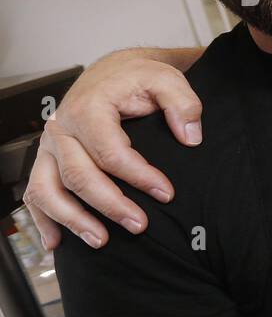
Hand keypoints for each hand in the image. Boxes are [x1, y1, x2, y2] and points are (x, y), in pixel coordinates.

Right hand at [22, 54, 202, 248]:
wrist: (111, 74)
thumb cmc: (138, 79)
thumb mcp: (166, 79)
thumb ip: (182, 103)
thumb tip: (191, 137)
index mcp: (89, 109)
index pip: (111, 151)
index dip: (139, 176)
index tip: (166, 194)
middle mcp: (61, 129)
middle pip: (78, 175)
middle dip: (109, 205)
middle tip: (140, 226)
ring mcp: (49, 147)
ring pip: (48, 189)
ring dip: (72, 219)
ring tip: (101, 242)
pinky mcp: (46, 160)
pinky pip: (35, 193)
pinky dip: (43, 219)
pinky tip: (57, 243)